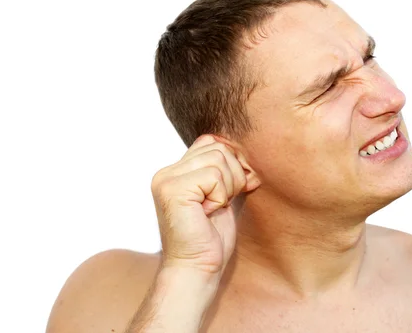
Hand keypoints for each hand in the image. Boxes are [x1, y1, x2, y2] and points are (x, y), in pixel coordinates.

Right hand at [150, 135, 247, 275]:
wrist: (197, 268)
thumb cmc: (211, 238)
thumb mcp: (222, 195)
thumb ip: (225, 171)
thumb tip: (246, 150)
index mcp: (175, 171)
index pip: (211, 142)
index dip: (231, 163)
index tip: (233, 190)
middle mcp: (166, 172)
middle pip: (217, 148)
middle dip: (232, 176)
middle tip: (220, 204)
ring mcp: (166, 180)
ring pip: (218, 159)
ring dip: (227, 188)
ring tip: (213, 208)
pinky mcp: (173, 190)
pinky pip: (214, 176)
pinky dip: (220, 196)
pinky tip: (208, 213)